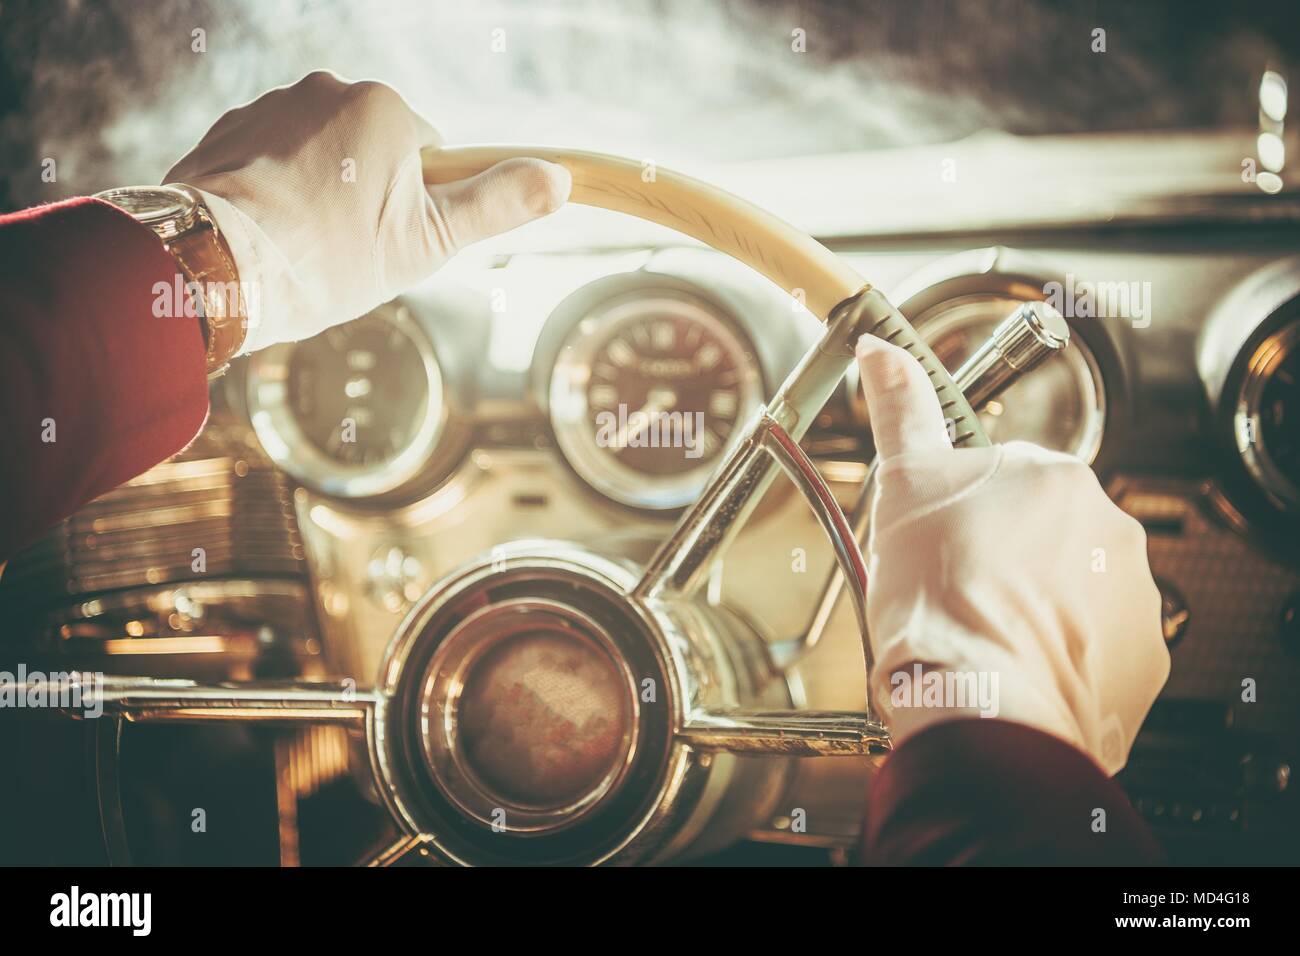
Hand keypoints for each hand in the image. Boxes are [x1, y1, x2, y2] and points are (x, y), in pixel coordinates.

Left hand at [165, 71, 570, 352]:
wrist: (220, 266)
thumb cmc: (331, 257)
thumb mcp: (430, 240)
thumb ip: (497, 204)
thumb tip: (562, 178)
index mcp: (384, 106)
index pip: (428, 154)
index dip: (417, 206)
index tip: (389, 241)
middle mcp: (326, 89)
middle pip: (372, 152)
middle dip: (366, 197)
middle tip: (346, 251)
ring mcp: (269, 106)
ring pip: (319, 158)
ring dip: (319, 196)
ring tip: (303, 248)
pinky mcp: (226, 133)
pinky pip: (269, 162)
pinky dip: (274, 195)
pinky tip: (269, 236)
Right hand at [855, 333, 1168, 773]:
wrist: (978, 701)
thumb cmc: (938, 599)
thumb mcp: (902, 488)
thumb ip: (900, 411)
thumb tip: (882, 352)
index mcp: (1052, 475)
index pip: (1007, 480)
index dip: (965, 516)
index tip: (945, 546)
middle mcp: (1106, 525)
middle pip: (1045, 533)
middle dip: (1007, 556)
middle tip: (959, 592)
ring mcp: (1130, 592)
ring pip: (1074, 587)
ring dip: (1038, 603)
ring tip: (988, 636)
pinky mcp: (1140, 655)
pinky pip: (1101, 643)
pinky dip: (1066, 652)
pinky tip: (1021, 664)